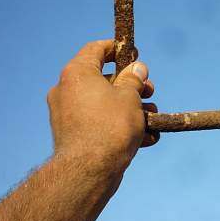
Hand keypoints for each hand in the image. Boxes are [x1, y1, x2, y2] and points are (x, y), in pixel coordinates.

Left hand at [47, 40, 158, 171]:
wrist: (89, 171)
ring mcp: (67, 113)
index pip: (96, 49)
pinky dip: (119, 124)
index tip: (135, 53)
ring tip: (152, 117)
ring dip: (130, 106)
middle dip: (131, 84)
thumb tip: (137, 68)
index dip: (118, 48)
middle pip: (104, 78)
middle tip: (150, 89)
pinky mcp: (72, 134)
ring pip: (104, 102)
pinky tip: (145, 137)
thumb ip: (134, 79)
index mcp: (77, 73)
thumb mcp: (130, 96)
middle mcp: (67, 90)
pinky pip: (99, 122)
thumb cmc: (111, 126)